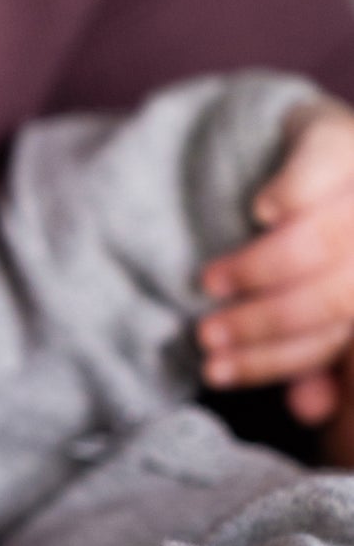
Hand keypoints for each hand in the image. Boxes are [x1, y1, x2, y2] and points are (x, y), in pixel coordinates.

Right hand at [201, 95, 353, 421]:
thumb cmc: (316, 248)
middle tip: (206, 334)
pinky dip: (297, 191)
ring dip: (261, 268)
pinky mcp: (343, 135)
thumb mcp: (319, 307)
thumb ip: (316, 355)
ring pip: (330, 236)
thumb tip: (311, 410)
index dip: (277, 360)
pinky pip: (327, 160)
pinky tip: (265, 213)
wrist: (314, 155)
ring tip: (209, 284)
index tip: (218, 373)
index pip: (339, 334)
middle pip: (339, 293)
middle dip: (266, 322)